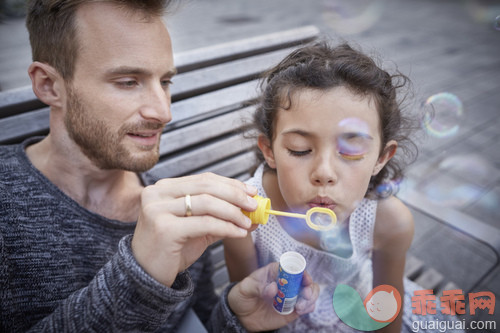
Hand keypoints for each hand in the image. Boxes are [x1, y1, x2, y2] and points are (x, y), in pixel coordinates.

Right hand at [131, 172, 257, 285]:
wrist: (146, 275)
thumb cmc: (172, 249)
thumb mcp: (198, 228)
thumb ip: (221, 216)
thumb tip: (253, 211)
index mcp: (164, 188)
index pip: (204, 179)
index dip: (231, 184)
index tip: (251, 192)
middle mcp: (157, 193)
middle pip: (206, 187)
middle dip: (235, 195)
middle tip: (254, 205)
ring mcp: (158, 209)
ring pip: (207, 203)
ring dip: (233, 212)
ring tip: (248, 223)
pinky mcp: (164, 228)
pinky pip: (205, 223)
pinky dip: (226, 227)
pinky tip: (239, 233)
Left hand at [228, 262, 318, 331]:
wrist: (240, 316)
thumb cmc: (242, 296)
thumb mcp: (245, 289)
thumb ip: (257, 287)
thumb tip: (273, 288)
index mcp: (275, 271)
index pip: (291, 267)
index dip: (300, 271)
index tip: (304, 280)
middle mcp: (286, 282)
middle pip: (304, 279)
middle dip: (309, 287)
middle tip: (305, 295)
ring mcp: (291, 295)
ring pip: (310, 292)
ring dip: (310, 298)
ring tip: (300, 307)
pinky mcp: (293, 309)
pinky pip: (307, 306)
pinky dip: (309, 307)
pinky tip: (301, 311)